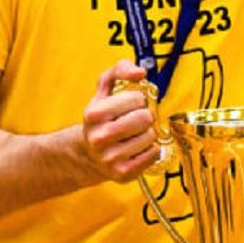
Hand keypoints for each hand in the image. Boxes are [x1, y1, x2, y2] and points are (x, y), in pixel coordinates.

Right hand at [81, 60, 158, 182]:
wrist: (89, 154)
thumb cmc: (103, 117)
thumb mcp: (105, 88)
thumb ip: (120, 69)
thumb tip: (140, 72)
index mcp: (93, 114)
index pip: (136, 98)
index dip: (139, 99)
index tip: (132, 104)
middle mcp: (99, 137)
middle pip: (145, 118)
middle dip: (146, 116)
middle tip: (137, 120)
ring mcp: (110, 157)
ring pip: (151, 137)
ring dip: (148, 133)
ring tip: (136, 134)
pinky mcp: (122, 173)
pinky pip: (153, 154)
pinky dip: (152, 149)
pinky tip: (139, 147)